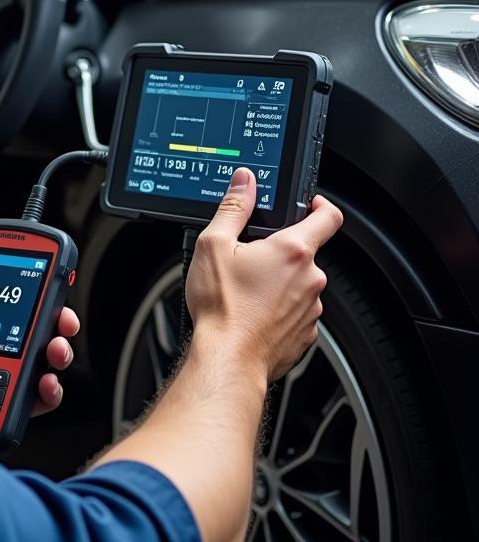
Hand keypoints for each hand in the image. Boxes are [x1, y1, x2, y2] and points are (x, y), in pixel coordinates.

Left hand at [0, 223, 80, 413]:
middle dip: (56, 326)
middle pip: (31, 333)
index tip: (54, 287)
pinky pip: (20, 402)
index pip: (10, 299)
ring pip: (33, 367)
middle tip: (61, 325)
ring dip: (55, 359)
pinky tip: (42, 385)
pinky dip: (40, 395)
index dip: (37, 293)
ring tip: (55, 354)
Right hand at [185, 168, 342, 381]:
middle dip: (281, 252)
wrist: (228, 359)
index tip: (308, 204)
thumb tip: (244, 182)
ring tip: (247, 291)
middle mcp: (311, 279)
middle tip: (250, 258)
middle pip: (305, 253)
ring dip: (280, 283)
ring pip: (300, 285)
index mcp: (293, 251)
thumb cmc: (222, 308)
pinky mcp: (306, 334)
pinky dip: (279, 310)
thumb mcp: (214, 245)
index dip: (320, 204)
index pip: (328, 216)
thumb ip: (233, 208)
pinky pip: (296, 312)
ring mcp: (311, 309)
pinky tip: (253, 313)